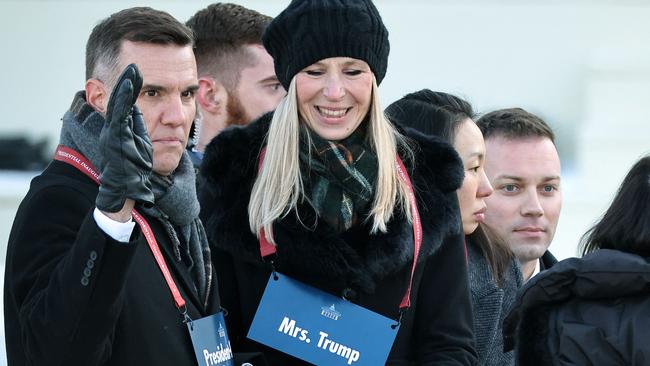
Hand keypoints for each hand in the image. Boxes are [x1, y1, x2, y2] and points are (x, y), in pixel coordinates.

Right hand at [96, 64, 153, 212]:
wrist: (125, 191)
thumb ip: (137, 126)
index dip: (129, 88)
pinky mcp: (115, 140)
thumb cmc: (133, 170)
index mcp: (119, 130)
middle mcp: (113, 130)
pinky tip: (129, 89)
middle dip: (126, 82)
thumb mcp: (139, 143)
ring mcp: (113, 135)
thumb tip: (138, 108)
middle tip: (134, 65)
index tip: (137, 72)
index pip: (125, 104)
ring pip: (117, 107)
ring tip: (132, 72)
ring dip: (124, 88)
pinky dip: (123, 102)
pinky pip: (119, 117)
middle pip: (118, 101)